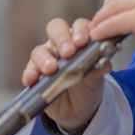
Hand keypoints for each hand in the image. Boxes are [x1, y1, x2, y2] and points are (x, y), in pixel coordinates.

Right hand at [21, 17, 109, 131]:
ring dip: (45, 58)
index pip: (79, 26)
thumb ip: (98, 68)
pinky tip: (32, 80)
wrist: (78, 109)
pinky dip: (30, 74)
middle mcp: (60, 44)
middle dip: (61, 38)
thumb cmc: (88, 85)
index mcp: (78, 39)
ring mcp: (46, 58)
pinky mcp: (35, 75)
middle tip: (68, 52)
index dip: (81, 30)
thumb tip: (105, 64)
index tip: (83, 41)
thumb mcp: (96, 77)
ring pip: (39, 50)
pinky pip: (29, 71)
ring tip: (51, 69)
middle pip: (55, 29)